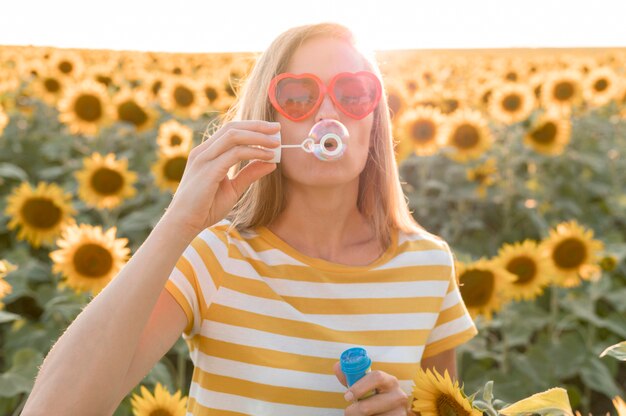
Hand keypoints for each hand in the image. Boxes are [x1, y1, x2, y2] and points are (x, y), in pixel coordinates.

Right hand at [164, 120, 280, 234]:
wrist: (184, 223)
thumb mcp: (233, 189)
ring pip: (233, 136)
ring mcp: (204, 159)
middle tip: (277, 129)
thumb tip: (271, 164)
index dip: (252, 126)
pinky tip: (268, 157)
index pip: (231, 130)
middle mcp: (203, 151)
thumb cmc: (206, 207)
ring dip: (257, 137)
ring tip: (276, 143)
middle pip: (233, 128)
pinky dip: (253, 152)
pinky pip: (234, 154)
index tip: (272, 130)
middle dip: (257, 126)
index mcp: (206, 153)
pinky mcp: (208, 170)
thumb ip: (249, 174)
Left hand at [333, 362, 411, 415]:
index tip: (346, 396)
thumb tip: (337, 366)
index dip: (358, 387)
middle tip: (348, 412)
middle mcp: (399, 395)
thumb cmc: (373, 397)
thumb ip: (351, 378)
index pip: (376, 377)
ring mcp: (399, 412)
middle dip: (354, 411)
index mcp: (390, 381)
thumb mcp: (364, 387)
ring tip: (361, 415)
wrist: (389, 413)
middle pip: (368, 406)